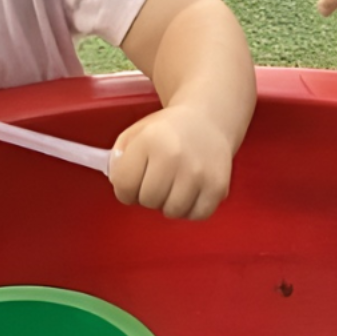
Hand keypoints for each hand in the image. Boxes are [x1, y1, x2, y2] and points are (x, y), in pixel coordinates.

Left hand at [109, 104, 234, 220]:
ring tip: (172, 187)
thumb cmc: (167, 132)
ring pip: (172, 211)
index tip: (132, 183)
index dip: (124, 190)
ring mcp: (199, 172)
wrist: (208, 120)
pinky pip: (197, 215)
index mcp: (150, 140)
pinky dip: (190, 209)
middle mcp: (175, 155)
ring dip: (169, 204)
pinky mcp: (218, 186)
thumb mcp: (135, 134)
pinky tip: (189, 193)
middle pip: (148, 200)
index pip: (124, 186)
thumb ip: (118, 161)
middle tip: (155, 182)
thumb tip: (119, 186)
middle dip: (147, 196)